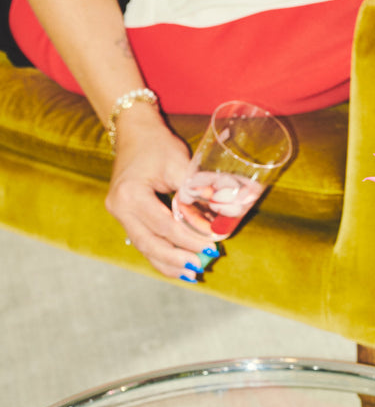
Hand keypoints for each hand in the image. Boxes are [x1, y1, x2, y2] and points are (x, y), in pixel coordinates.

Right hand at [105, 107, 216, 279]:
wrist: (133, 131)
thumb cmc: (157, 145)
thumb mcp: (180, 163)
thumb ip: (198, 192)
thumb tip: (223, 218)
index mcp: (131, 194)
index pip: (165, 226)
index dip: (189, 239)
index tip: (211, 247)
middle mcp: (119, 208)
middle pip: (150, 243)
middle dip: (177, 259)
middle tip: (200, 267)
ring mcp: (119, 215)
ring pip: (144, 248)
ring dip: (169, 263)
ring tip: (191, 274)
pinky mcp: (125, 218)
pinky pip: (143, 242)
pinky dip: (161, 255)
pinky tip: (177, 267)